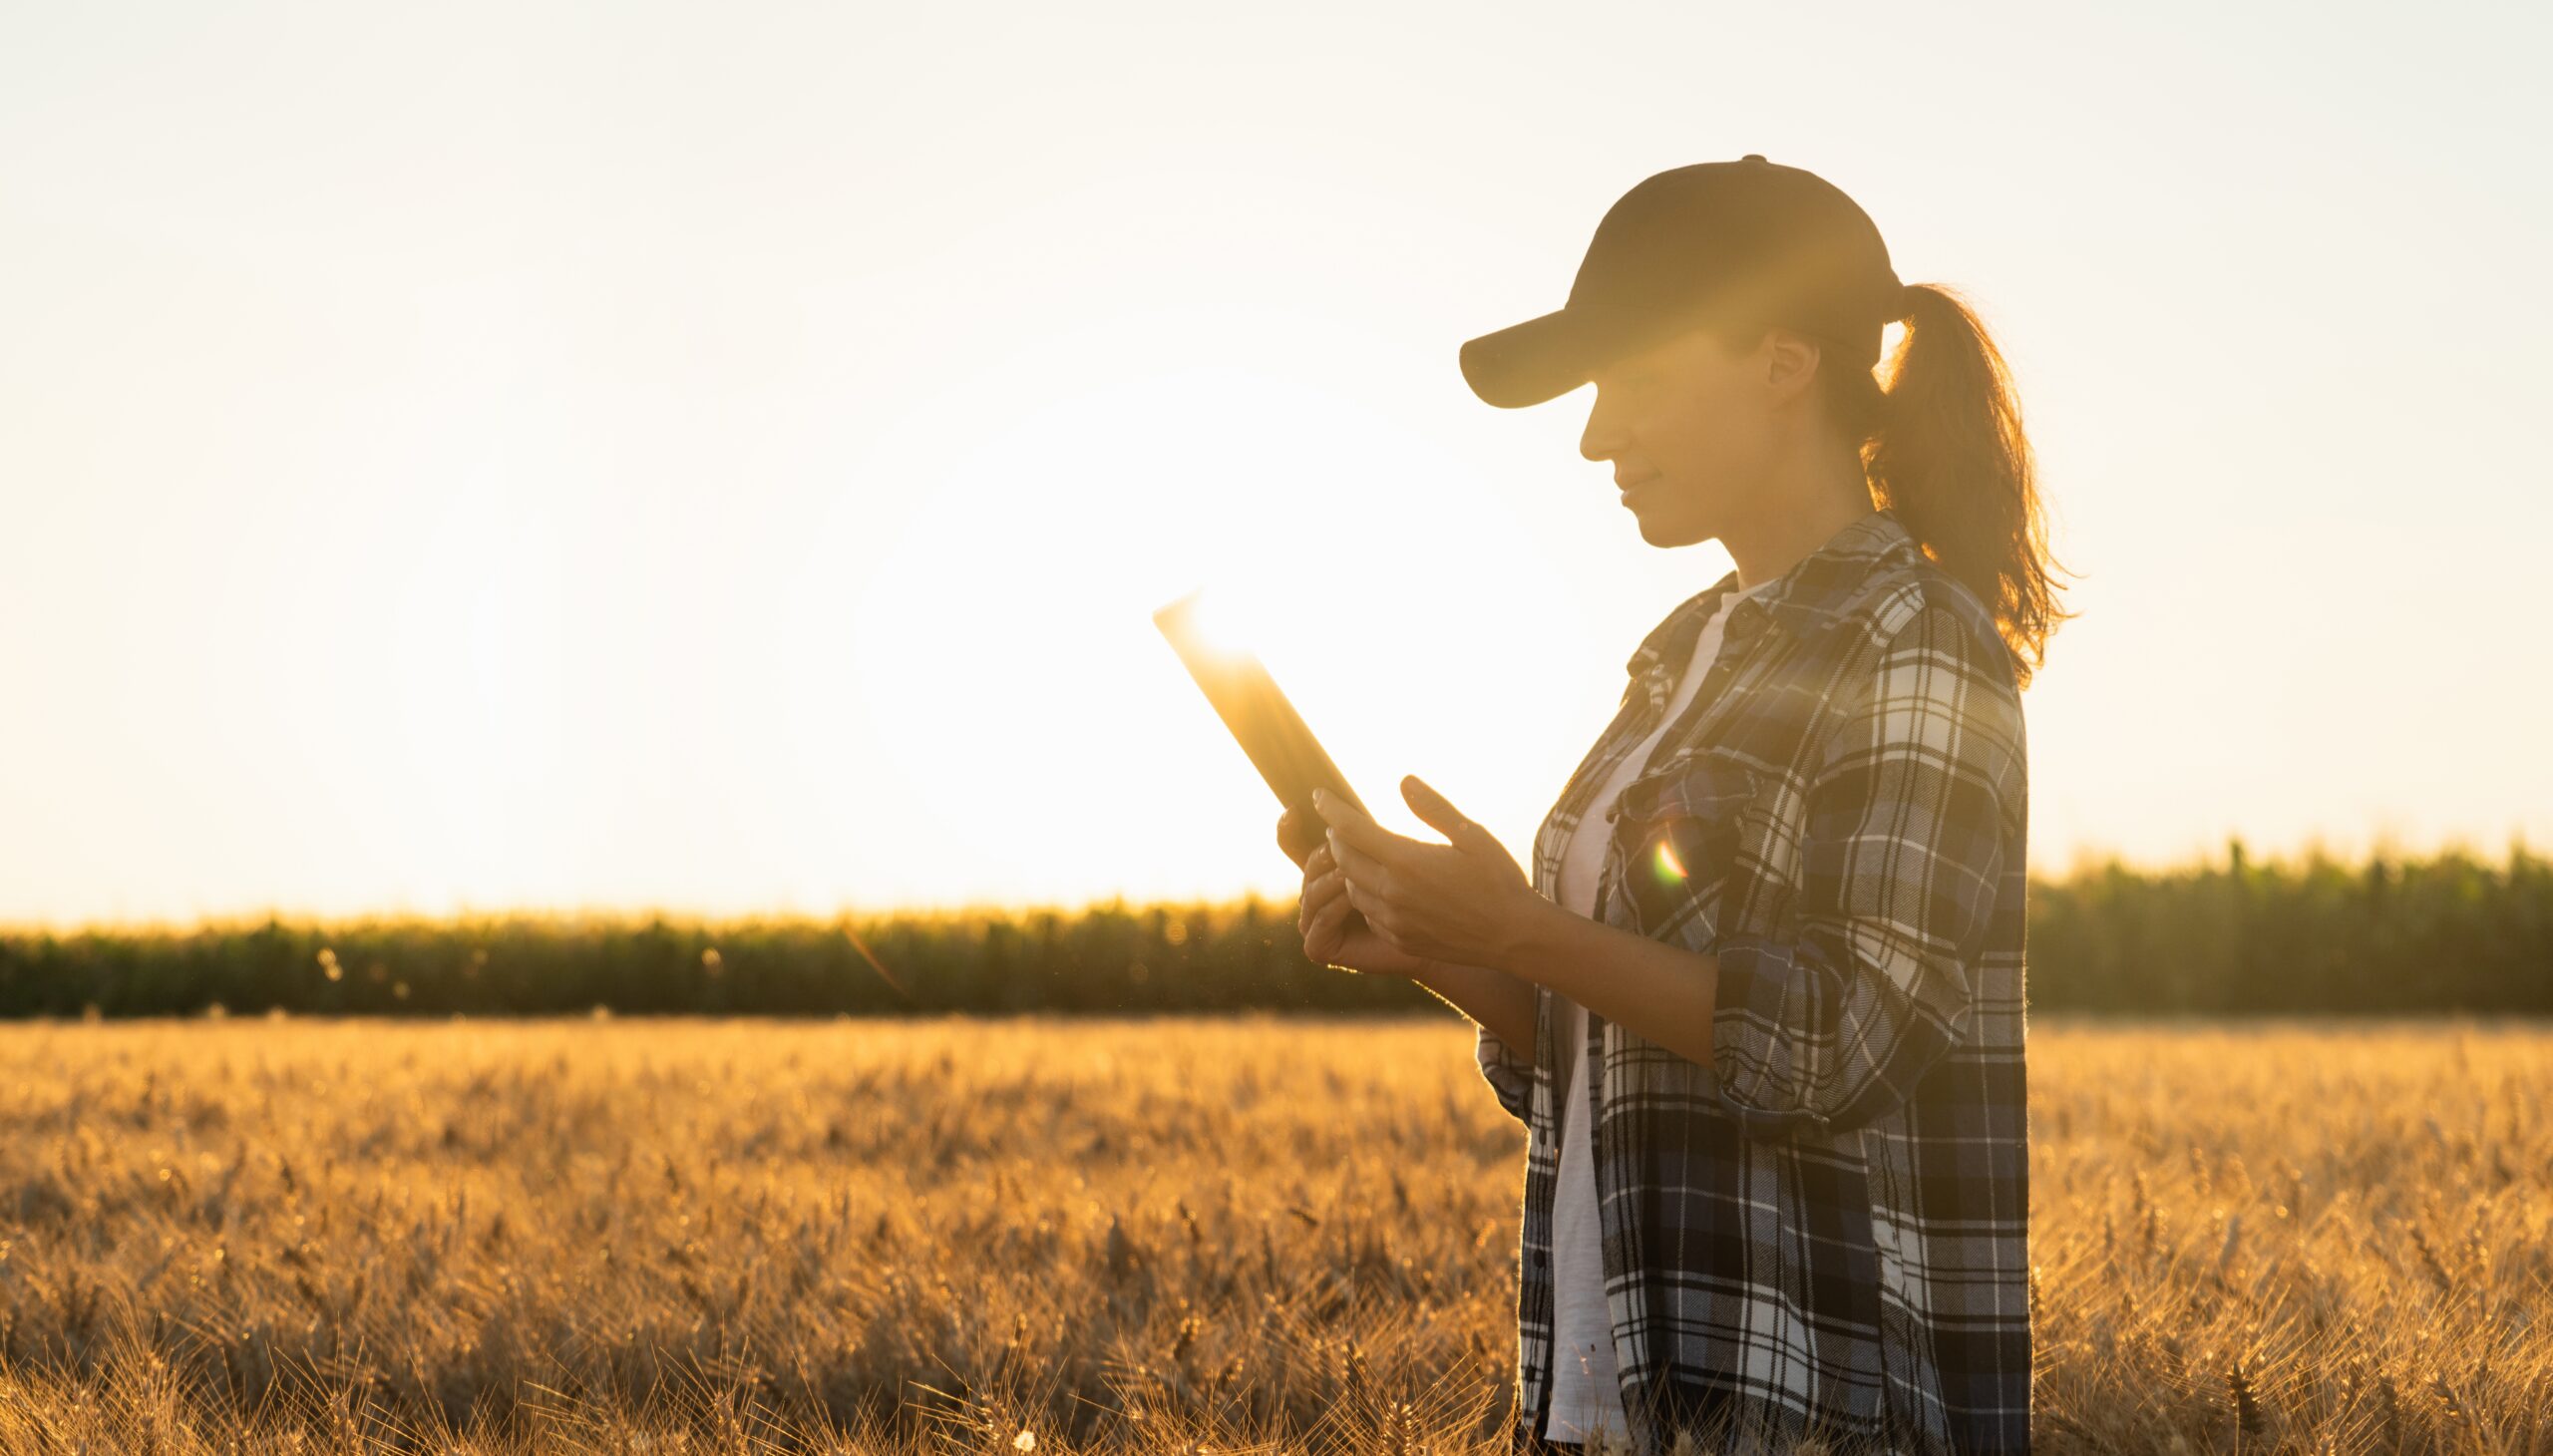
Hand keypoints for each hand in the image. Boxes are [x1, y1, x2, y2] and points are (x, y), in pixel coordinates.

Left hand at [1311, 775, 1547, 973]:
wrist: (1514, 937)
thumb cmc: (1498, 880)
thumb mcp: (1472, 836)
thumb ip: (1433, 809)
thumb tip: (1404, 782)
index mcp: (1408, 861)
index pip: (1351, 830)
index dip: (1331, 809)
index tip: (1319, 795)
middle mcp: (1393, 893)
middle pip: (1343, 860)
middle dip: (1335, 839)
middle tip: (1338, 825)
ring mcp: (1394, 921)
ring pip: (1352, 889)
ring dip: (1349, 869)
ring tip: (1358, 854)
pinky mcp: (1400, 940)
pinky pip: (1369, 914)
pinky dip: (1366, 896)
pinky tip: (1380, 887)